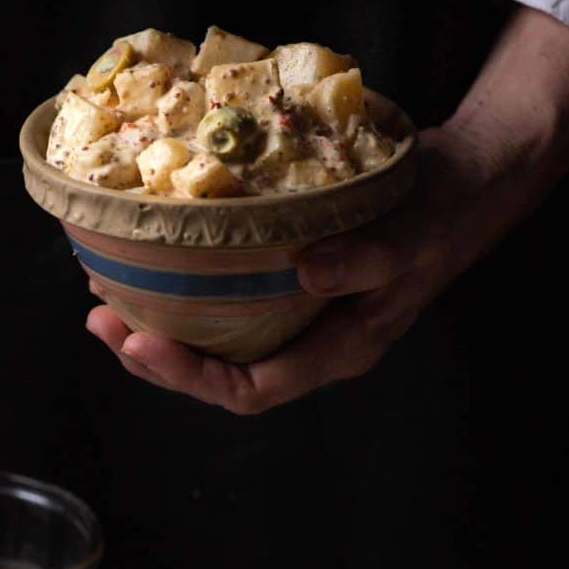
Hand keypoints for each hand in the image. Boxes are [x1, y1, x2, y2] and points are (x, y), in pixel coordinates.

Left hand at [87, 7, 568, 412]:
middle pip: (221, 376)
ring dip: (159, 329)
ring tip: (105, 303)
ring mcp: (300, 315)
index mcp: (340, 348)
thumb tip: (307, 272)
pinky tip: (152, 266)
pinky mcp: (290, 281)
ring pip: (218, 344)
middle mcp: (312, 341)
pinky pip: (227, 303)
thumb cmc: (444, 209)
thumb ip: (369, 258)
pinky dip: (184, 292)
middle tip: (101, 323)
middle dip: (157, 359)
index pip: (253, 389)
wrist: (467, 179)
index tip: (141, 342)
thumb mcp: (415, 233)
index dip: (191, 377)